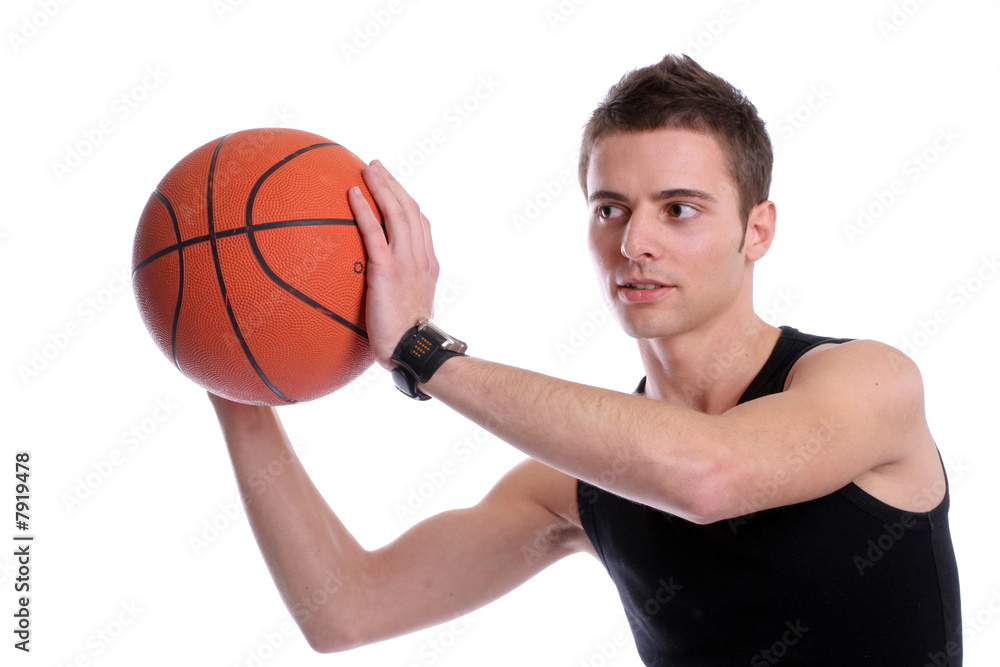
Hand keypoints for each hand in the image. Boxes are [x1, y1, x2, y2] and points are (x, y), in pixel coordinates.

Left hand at [349, 160, 438, 368]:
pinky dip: (365, 210)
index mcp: (428, 265)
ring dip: (382, 186)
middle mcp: (421, 258)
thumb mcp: (408, 308)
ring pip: (398, 213)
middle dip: (393, 184)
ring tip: (367, 168)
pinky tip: (353, 193)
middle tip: (376, 166)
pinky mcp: (388, 270)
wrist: (411, 349)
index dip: (407, 202)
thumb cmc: (405, 338)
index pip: (421, 224)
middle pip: (411, 210)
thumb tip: (376, 287)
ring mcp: (407, 262)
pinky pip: (375, 232)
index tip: (393, 189)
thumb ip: (398, 289)